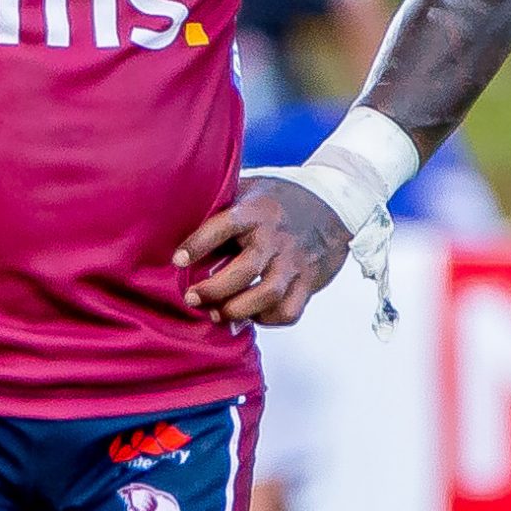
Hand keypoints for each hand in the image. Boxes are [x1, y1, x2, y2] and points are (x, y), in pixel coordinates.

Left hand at [174, 178, 348, 327]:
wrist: (332, 204)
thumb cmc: (279, 200)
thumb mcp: (249, 191)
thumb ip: (221, 207)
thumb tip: (177, 223)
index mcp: (257, 211)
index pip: (224, 226)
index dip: (198, 244)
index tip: (178, 260)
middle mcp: (276, 237)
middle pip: (245, 270)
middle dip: (214, 289)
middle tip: (192, 298)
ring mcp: (295, 261)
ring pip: (267, 295)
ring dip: (238, 310)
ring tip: (218, 314)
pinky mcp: (308, 281)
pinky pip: (288, 311)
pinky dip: (267, 319)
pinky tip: (252, 314)